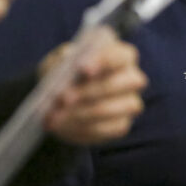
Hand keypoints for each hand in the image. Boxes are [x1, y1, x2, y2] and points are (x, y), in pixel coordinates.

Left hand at [40, 28, 147, 144]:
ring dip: (78, 113)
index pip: (118, 56)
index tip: (82, 69)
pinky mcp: (121, 125)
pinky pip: (103, 129)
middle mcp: (131, 78)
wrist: (61, 102)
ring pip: (108, 110)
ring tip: (54, 116)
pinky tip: (61, 126)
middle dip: (87, 92)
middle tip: (63, 98)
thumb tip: (68, 59)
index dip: (102, 62)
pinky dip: (78, 128)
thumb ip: (62, 58)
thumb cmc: (63, 74)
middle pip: (115, 85)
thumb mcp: (58, 61)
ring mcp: (130, 104)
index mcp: (121, 56)